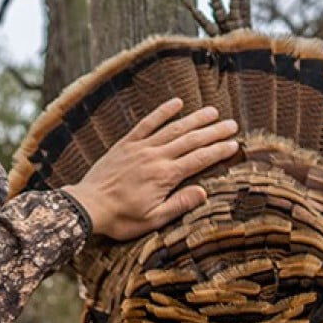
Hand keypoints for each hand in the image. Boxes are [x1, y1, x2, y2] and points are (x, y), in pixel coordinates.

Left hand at [61, 98, 239, 240]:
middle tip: (232, 125)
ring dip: (194, 119)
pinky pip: (147, 123)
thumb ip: (179, 204)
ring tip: (213, 111)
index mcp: (165, 176)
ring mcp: (140, 147)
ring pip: (173, 128)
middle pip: (191, 140)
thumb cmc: (120, 218)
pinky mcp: (125, 144)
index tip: (235, 144)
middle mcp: (155, 156)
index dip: (219, 151)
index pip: (199, 159)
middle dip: (213, 132)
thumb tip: (204, 192)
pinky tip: (176, 103)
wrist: (87, 206)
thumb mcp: (153, 219)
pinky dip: (162, 112)